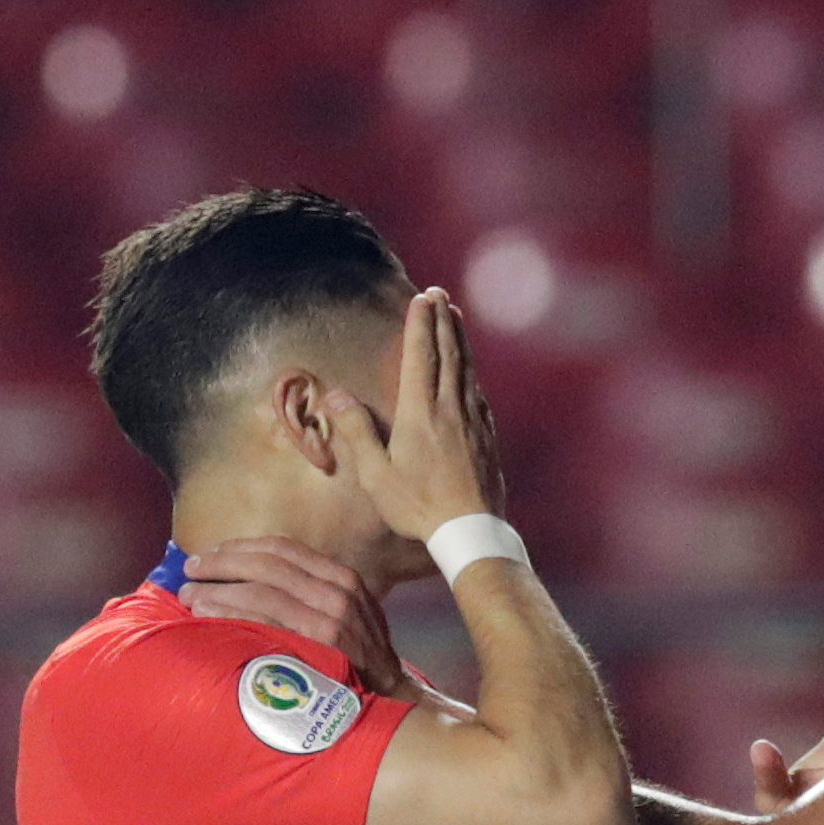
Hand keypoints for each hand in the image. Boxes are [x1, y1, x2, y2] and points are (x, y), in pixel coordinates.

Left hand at [180, 536, 406, 697]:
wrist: (391, 701)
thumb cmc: (356, 661)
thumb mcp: (345, 615)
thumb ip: (308, 593)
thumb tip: (246, 579)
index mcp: (343, 579)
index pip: (283, 548)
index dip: (240, 547)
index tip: (210, 553)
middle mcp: (340, 593)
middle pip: (268, 564)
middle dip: (221, 564)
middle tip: (190, 570)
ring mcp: (332, 620)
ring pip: (262, 590)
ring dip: (217, 589)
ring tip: (189, 596)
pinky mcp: (321, 647)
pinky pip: (264, 621)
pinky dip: (228, 614)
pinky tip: (205, 614)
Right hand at [326, 287, 506, 545]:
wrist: (471, 531)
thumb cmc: (418, 506)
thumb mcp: (377, 473)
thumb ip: (357, 431)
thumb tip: (336, 393)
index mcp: (420, 413)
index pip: (419, 357)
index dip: (420, 324)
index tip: (422, 297)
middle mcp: (451, 410)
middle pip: (448, 355)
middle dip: (442, 321)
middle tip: (440, 293)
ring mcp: (474, 422)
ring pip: (467, 371)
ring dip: (460, 341)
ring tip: (456, 318)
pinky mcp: (487, 437)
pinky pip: (478, 394)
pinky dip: (472, 373)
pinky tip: (470, 371)